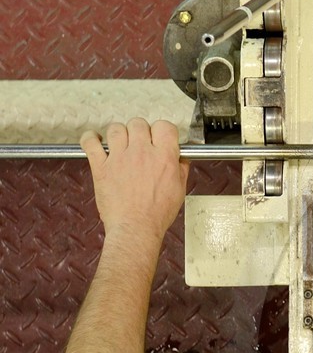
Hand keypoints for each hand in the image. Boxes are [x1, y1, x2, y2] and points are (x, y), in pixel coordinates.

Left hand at [80, 118, 188, 245]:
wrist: (136, 229)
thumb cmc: (156, 215)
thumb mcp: (179, 191)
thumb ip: (180, 170)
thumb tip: (181, 159)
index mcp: (163, 157)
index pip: (164, 126)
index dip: (162, 130)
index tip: (159, 136)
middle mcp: (141, 153)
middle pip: (138, 123)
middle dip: (140, 131)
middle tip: (139, 143)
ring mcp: (119, 158)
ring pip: (116, 129)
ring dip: (118, 134)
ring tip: (119, 143)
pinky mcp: (101, 167)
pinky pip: (90, 143)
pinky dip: (90, 138)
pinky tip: (94, 140)